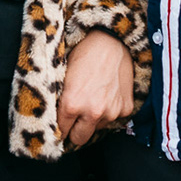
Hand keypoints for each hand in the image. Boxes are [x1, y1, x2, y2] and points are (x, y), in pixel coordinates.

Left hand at [58, 31, 134, 147]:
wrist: (112, 40)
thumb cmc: (84, 52)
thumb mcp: (63, 75)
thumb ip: (59, 99)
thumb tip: (55, 117)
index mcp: (72, 104)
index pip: (62, 131)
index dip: (60, 128)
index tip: (61, 126)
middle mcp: (92, 112)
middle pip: (80, 139)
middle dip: (75, 131)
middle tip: (74, 120)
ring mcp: (112, 112)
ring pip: (98, 128)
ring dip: (94, 118)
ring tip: (93, 97)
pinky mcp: (126, 109)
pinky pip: (114, 118)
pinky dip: (110, 110)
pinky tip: (107, 93)